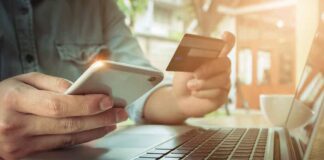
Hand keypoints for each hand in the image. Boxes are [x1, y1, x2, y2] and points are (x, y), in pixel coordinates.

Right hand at [0, 72, 127, 159]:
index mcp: (15, 101)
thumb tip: (81, 90)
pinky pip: (60, 146)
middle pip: (67, 124)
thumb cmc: (4, 96)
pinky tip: (95, 131)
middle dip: (98, 118)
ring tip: (113, 121)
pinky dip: (81, 138)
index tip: (107, 100)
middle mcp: (16, 125)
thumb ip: (53, 83)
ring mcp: (20, 144)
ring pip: (67, 138)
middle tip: (120, 112)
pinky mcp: (26, 155)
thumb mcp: (24, 80)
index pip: (57, 105)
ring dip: (94, 130)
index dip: (85, 104)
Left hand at [173, 32, 234, 116]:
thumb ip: (193, 57)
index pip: (227, 44)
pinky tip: (195, 93)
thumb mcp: (184, 66)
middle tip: (196, 74)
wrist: (179, 97)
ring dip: (203, 83)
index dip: (228, 40)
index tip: (225, 35)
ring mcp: (225, 82)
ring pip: (222, 79)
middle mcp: (223, 67)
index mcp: (215, 55)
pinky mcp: (223, 96)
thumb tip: (199, 50)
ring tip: (190, 85)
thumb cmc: (184, 78)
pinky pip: (218, 93)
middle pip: (226, 62)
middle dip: (210, 67)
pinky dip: (203, 93)